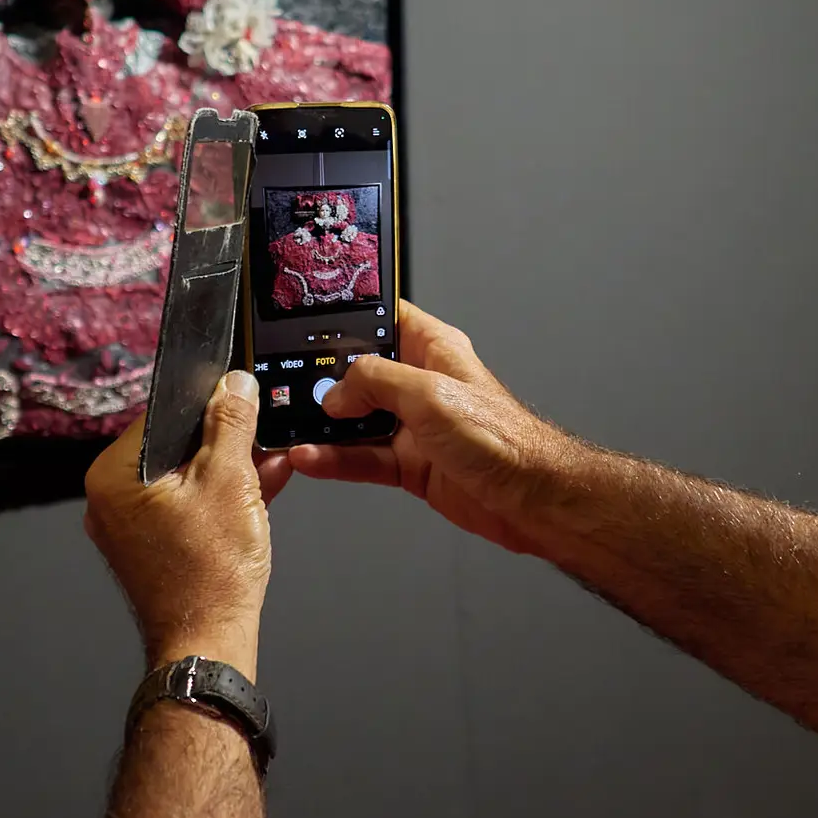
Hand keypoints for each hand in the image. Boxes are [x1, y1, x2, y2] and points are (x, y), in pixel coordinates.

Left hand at [85, 373, 294, 678]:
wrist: (209, 645)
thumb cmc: (212, 570)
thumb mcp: (230, 480)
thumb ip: (231, 424)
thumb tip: (236, 383)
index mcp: (114, 476)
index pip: (162, 413)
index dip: (207, 401)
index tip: (241, 396)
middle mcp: (111, 500)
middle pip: (175, 445)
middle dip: (224, 439)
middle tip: (262, 433)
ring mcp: (132, 528)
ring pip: (186, 477)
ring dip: (231, 468)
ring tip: (271, 460)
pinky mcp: (155, 549)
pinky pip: (189, 506)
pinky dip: (222, 496)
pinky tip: (262, 486)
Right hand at [291, 302, 587, 557]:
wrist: (530, 499)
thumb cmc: (504, 439)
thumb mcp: (430, 394)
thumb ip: (377, 382)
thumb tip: (337, 390)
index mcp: (432, 349)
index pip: (383, 318)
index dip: (348, 318)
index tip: (308, 322)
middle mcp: (421, 384)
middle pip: (359, 372)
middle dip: (324, 380)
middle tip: (287, 384)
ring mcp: (414, 426)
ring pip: (355, 419)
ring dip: (323, 426)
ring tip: (289, 426)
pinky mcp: (409, 464)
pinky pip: (361, 457)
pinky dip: (334, 459)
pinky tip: (311, 458)